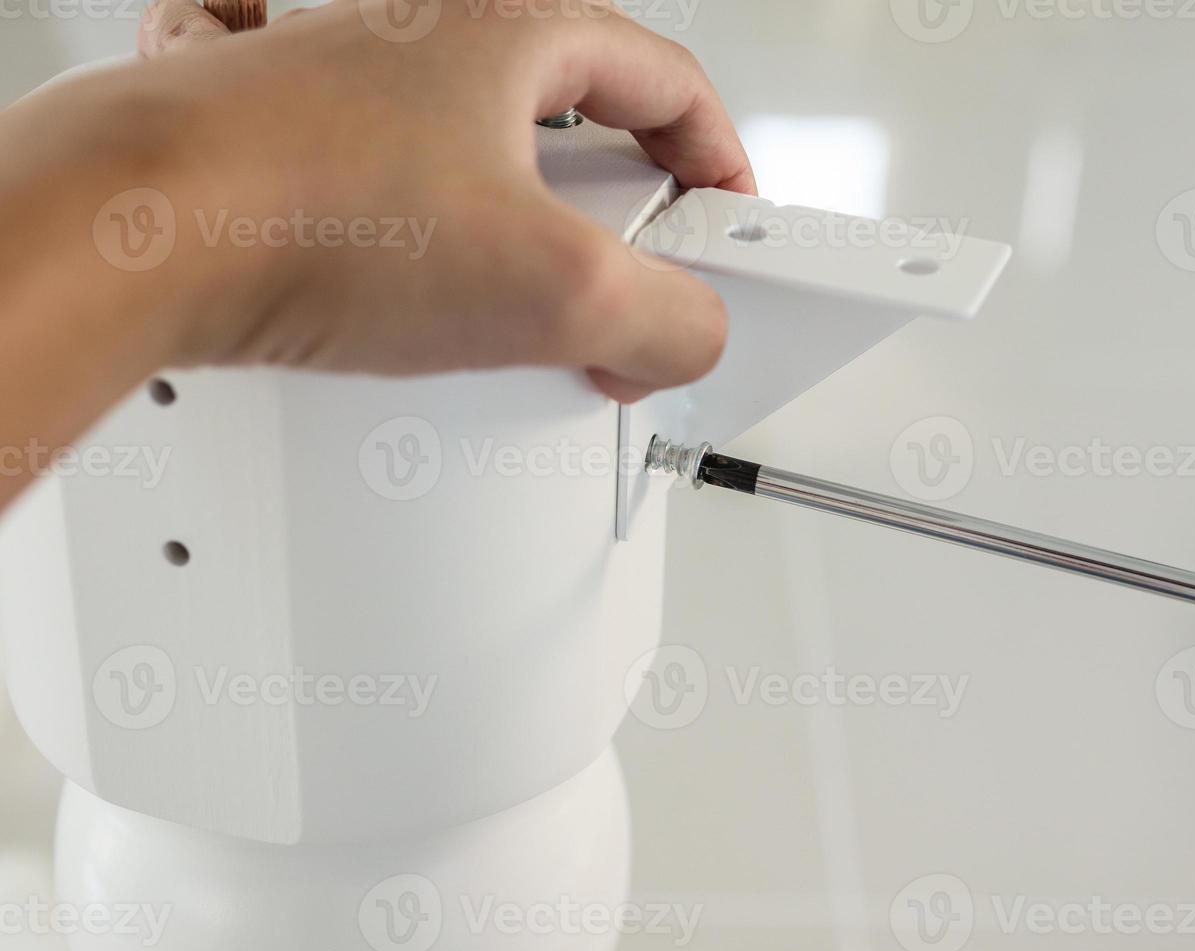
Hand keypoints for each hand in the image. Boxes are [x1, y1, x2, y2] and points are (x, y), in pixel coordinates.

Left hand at [117, 0, 754, 400]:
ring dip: (528, 234)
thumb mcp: (551, 292)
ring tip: (522, 317)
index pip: (668, 82)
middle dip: (623, 213)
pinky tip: (425, 300)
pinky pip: (401, 190)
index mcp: (512, 28)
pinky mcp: (296, 150)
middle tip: (628, 286)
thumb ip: (666, 318)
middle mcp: (428, 37)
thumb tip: (687, 335)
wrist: (128, 232)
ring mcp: (353, 88)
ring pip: (486, 158)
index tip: (724, 224)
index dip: (719, 160)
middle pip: (581, 118)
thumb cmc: (303, 210)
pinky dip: (435, 242)